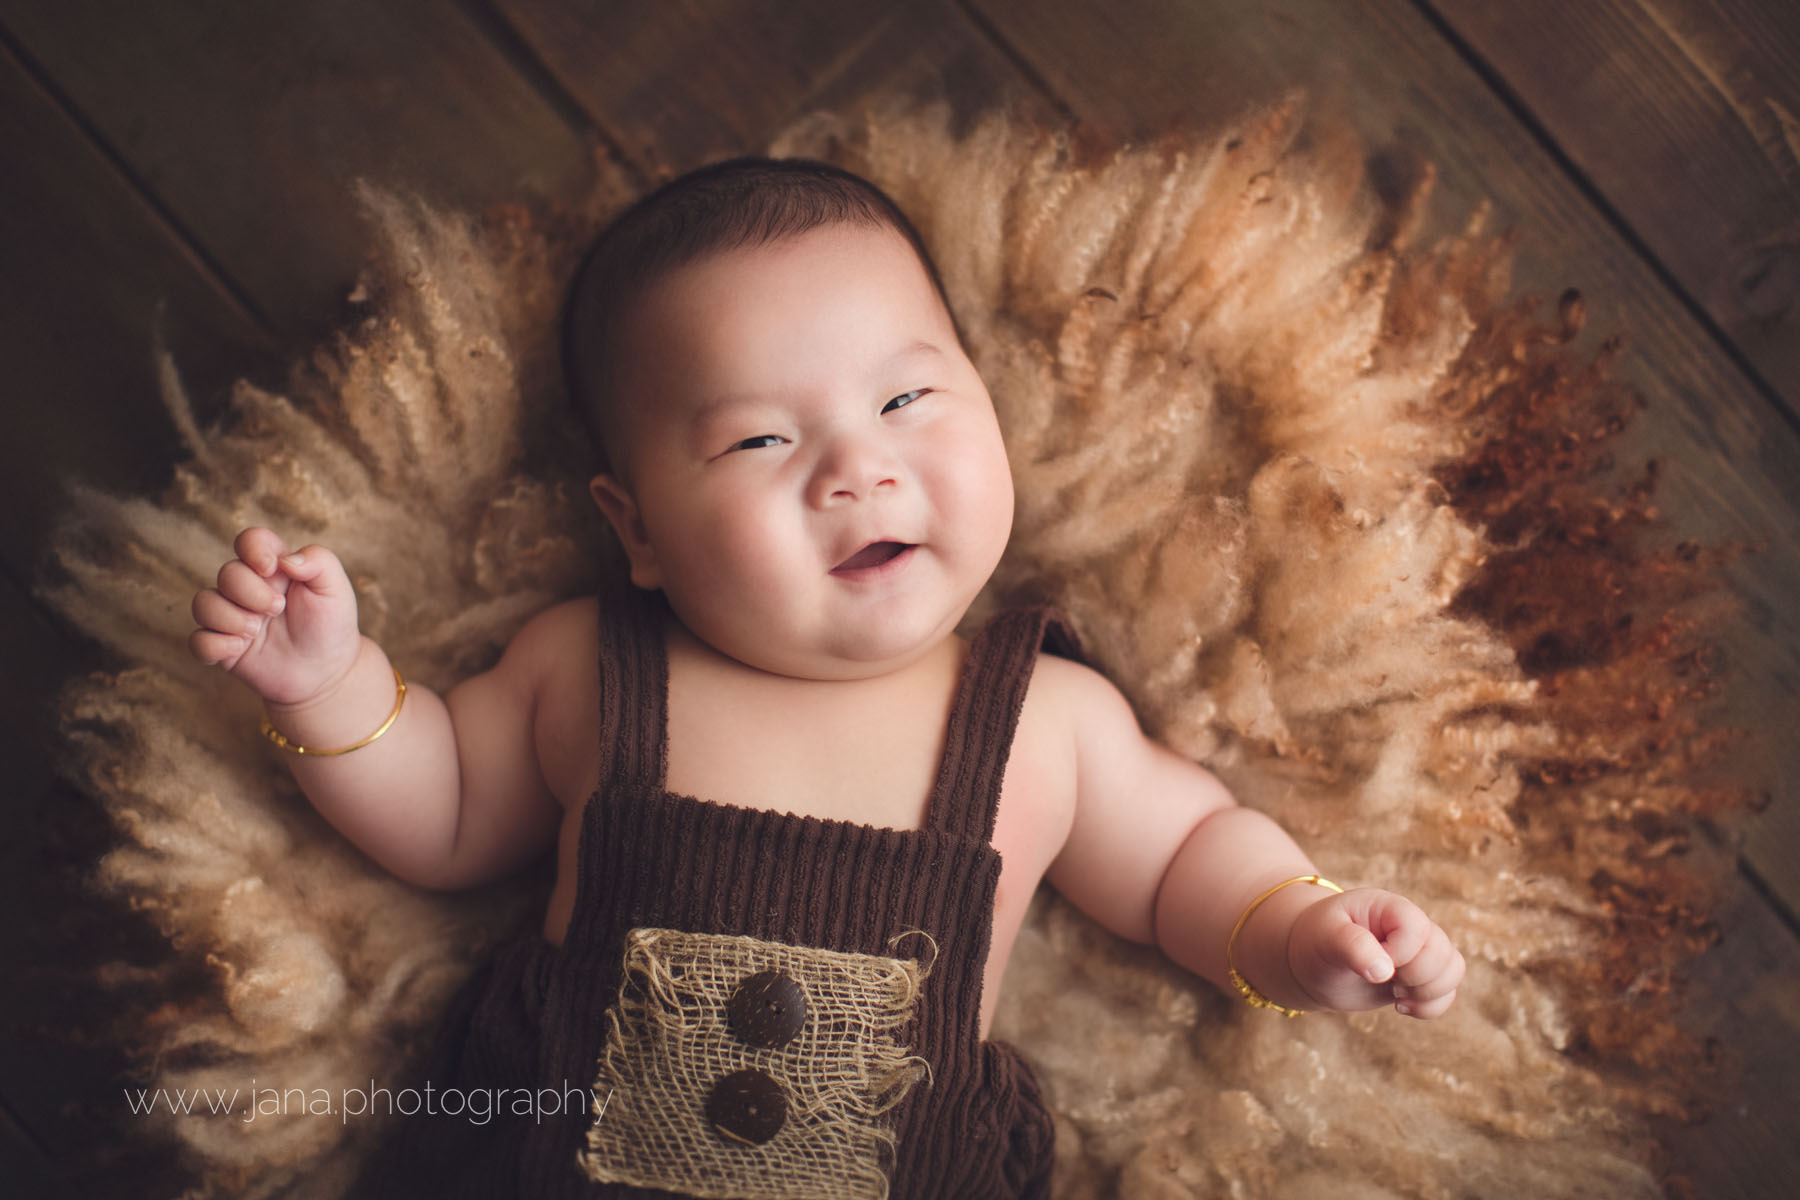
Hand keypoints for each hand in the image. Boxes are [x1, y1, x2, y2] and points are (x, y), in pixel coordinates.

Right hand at [188, 527, 362, 705]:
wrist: (326, 670)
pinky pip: (197, 641)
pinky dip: (214, 645)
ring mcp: (232, 617)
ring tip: (256, 631)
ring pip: (204, 603)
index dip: (253, 549)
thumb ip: (319, 561)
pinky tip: (239, 649)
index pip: (249, 540)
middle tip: (277, 609)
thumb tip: (286, 559)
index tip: (270, 569)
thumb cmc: (330, 625)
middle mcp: (247, 588)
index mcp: (274, 568)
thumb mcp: (335, 589)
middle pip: (227, 573)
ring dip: (229, 618)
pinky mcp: (223, 647)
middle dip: (250, 592)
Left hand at [1285, 888, 1463, 1018]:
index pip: (1418, 929)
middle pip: (1444, 952)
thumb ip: (1353, 947)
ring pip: (1454, 970)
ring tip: (1396, 994)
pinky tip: (1400, 1006)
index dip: (1401, 954)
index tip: (1371, 964)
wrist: (1309, 963)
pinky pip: (1446, 992)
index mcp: (1389, 908)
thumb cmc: (1315, 941)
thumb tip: (1384, 972)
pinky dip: (1430, 1007)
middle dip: (1418, 976)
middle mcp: (1410, 927)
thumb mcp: (1326, 937)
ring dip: (1429, 992)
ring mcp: (1417, 952)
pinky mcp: (1418, 977)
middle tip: (1386, 981)